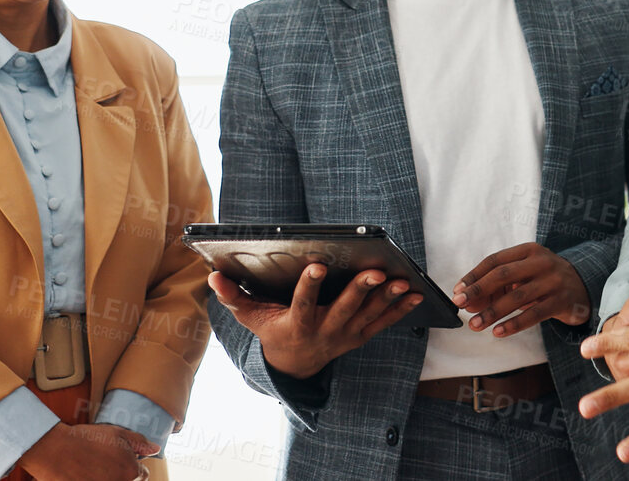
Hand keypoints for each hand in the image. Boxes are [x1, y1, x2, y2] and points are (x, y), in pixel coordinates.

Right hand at [13, 421, 157, 480]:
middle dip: (119, 473)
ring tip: (91, 468)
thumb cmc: (85, 440)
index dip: (131, 465)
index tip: (118, 460)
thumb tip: (155, 449)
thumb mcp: (117, 434)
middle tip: (102, 463)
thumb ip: (139, 442)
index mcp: (131, 471)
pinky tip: (84, 474)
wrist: (55, 451)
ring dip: (106, 477)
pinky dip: (93, 479)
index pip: (142, 474)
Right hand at [210, 265, 420, 378]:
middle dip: (360, 291)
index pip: (303, 305)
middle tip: (375, 272)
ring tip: (403, 280)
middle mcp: (323, 332)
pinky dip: (400, 309)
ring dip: (387, 299)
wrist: (294, 364)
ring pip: (368, 315)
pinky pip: (383, 323)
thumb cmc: (273, 331)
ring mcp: (345, 335)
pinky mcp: (360, 336)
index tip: (318, 265)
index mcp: (297, 325)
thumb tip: (213, 276)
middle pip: (344, 310)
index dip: (309, 286)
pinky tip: (415, 293)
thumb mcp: (252, 317)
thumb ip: (234, 297)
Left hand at [452, 242, 590, 335]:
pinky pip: (534, 314)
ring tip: (475, 325)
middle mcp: (542, 262)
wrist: (584, 287)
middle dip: (479, 290)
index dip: (474, 276)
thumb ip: (498, 286)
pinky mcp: (561, 300)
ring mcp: (553, 281)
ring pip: (516, 297)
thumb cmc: (545, 280)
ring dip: (492, 312)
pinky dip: (513, 324)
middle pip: (503, 275)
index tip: (458, 291)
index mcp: (528, 250)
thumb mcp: (524, 276)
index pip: (495, 261)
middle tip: (461, 305)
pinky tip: (498, 332)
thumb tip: (468, 301)